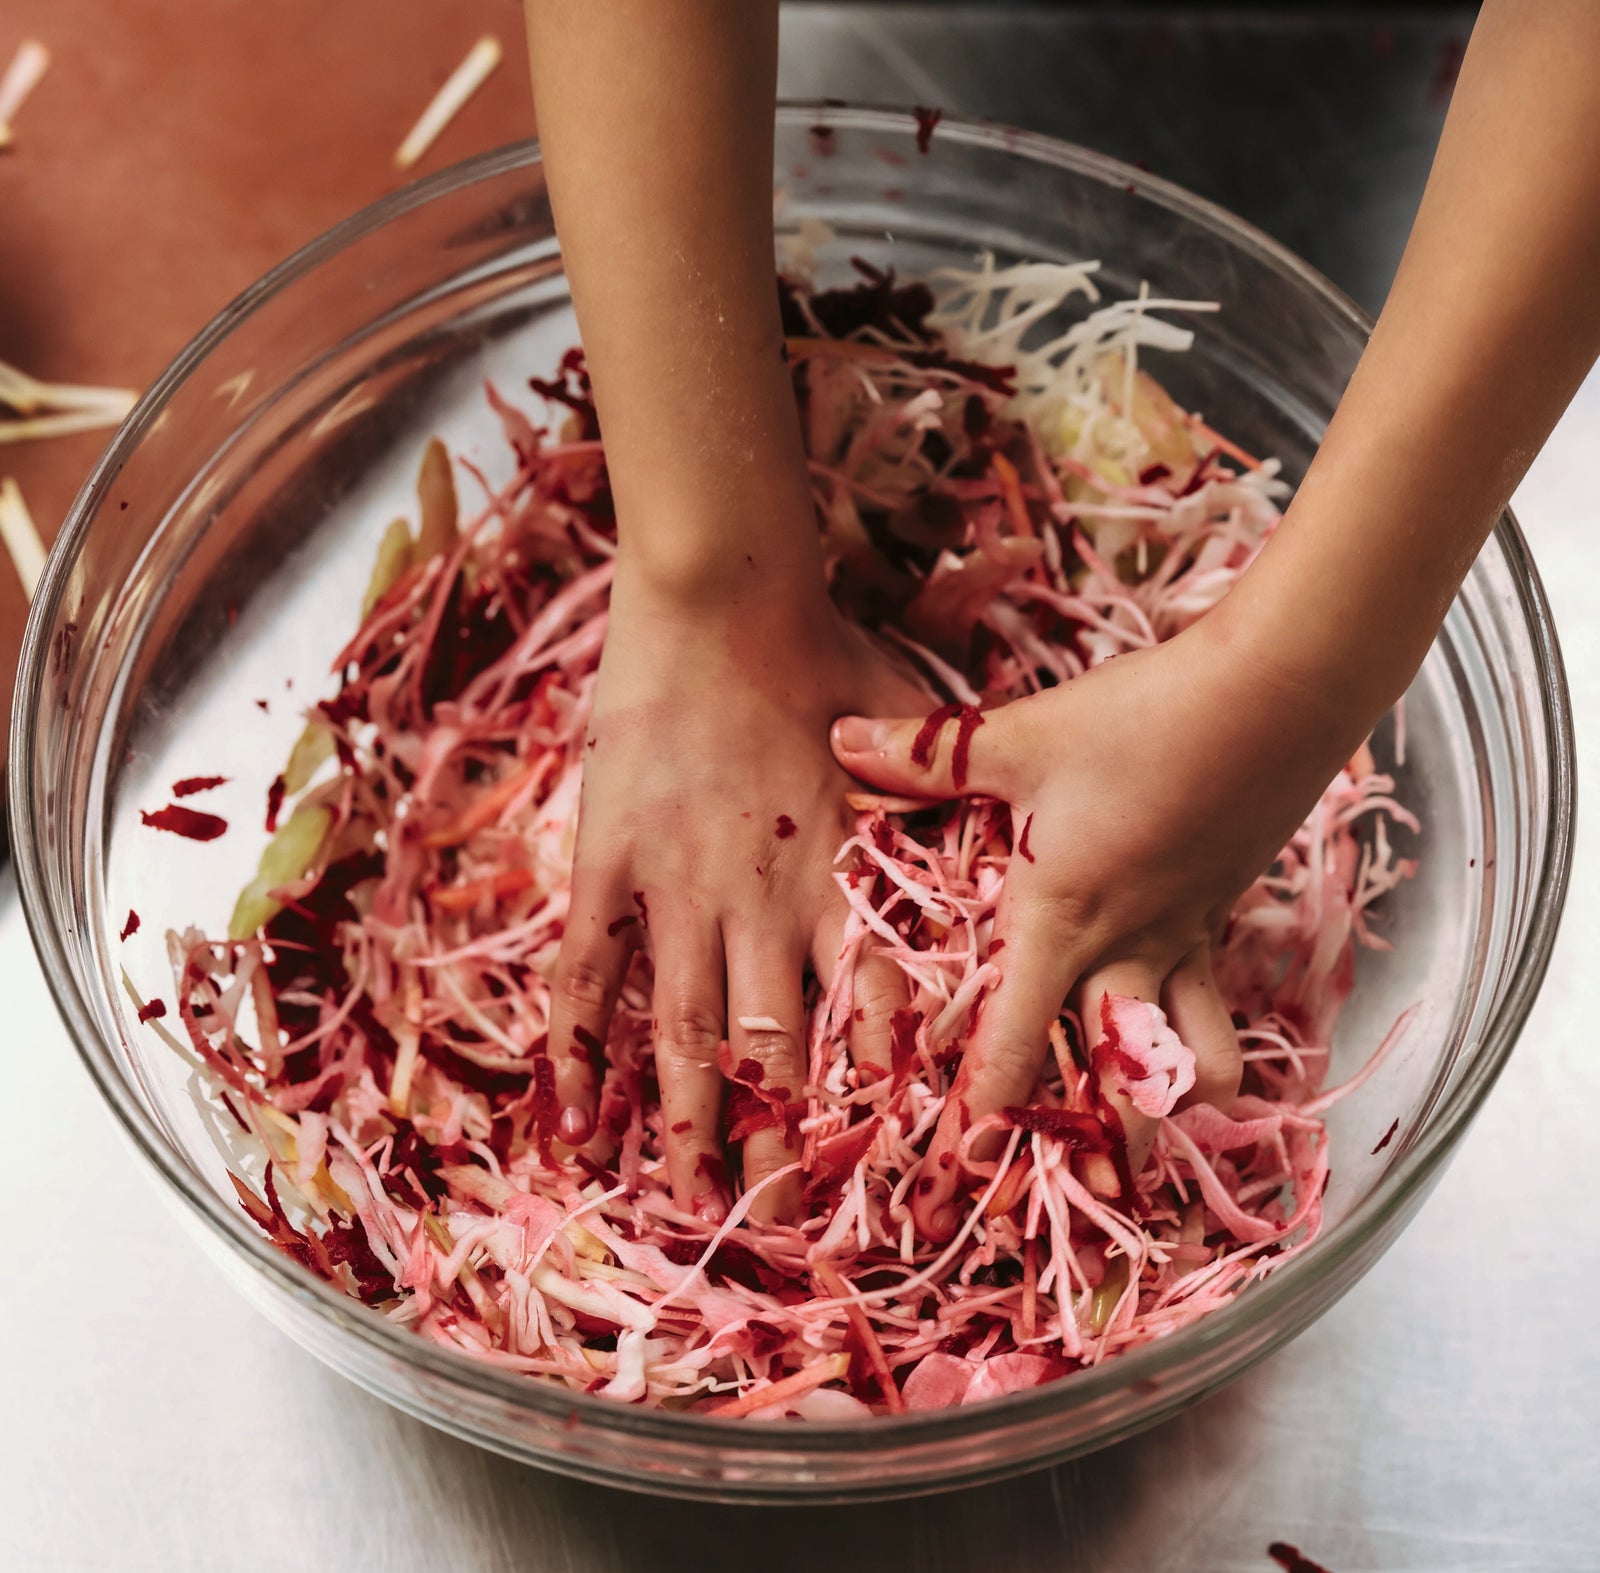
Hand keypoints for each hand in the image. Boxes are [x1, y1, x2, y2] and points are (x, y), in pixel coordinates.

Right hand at [548, 567, 928, 1223]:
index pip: (870, 1013)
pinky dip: (578, 1044)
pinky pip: (589, 967)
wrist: (723, 593)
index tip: (889, 1168)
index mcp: (843, 879)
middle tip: (782, 1226)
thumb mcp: (915, 730)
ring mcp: (679, 886)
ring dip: (684, 1124)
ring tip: (680, 1202)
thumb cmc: (824, 650)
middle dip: (777, 1144)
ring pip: (682, 1029)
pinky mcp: (611, 860)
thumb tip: (1002, 832)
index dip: (877, 1095)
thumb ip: (949, 799)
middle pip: (772, 1049)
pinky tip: (572, 1113)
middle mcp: (764, 901)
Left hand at [831, 612, 1355, 1239]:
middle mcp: (1125, 949)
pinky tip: (1185, 1038)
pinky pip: (1213, 999)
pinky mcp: (1221, 911)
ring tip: (1153, 1141)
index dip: (987, 1113)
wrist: (1277, 694)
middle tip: (1084, 1199)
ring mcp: (1185, 936)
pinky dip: (1203, 1035)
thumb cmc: (1139, 722)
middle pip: (1120, 1082)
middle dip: (1104, 1150)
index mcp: (1060, 921)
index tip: (966, 1169)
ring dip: (1174, 1102)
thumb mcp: (1019, 737)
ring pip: (1191, 1056)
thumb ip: (925, 755)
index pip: (1014, 1044)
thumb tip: (837, 741)